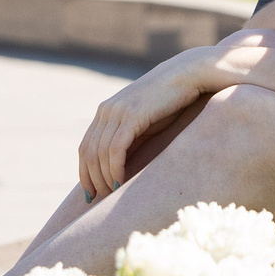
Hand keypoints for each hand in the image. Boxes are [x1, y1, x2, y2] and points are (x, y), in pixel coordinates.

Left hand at [78, 45, 248, 199]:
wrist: (189, 75)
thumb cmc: (173, 101)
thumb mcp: (147, 122)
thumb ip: (132, 138)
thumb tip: (125, 166)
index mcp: (106, 111)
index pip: (86, 147)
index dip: (85, 172)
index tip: (92, 193)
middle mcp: (106, 110)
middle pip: (88, 153)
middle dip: (92, 179)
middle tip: (99, 200)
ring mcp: (117, 111)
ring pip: (99, 154)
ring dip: (103, 178)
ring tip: (112, 196)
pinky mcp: (131, 115)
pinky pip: (115, 149)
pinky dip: (114, 170)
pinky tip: (120, 184)